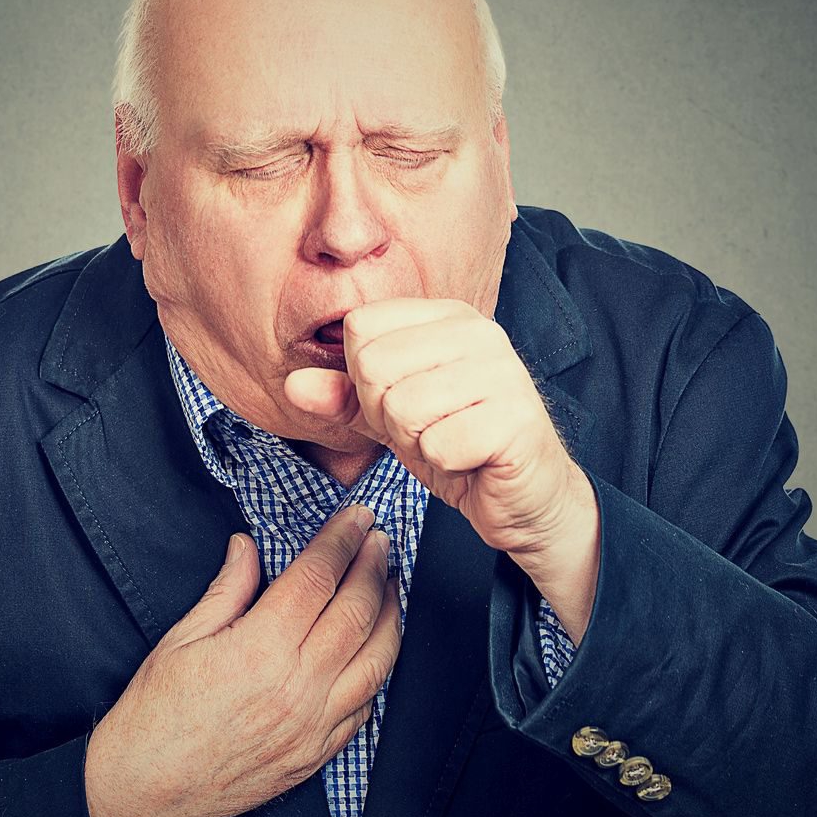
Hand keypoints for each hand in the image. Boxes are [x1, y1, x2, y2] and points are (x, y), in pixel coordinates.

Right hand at [83, 504, 401, 816]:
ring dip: (391, 615)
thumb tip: (248, 547)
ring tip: (391, 585)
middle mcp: (297, 687)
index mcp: (260, 649)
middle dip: (375, 566)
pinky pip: (367, 705)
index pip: (317, 578)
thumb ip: (226, 590)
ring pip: (378, 659)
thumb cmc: (155, 716)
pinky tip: (376, 647)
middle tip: (379, 540)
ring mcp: (314, 725)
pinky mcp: (318, 754)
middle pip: (357, 611)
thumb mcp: (181, 639)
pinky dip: (379, 669)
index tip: (356, 517)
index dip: (342, 540)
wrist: (146, 790)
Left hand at [283, 298, 598, 629]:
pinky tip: (470, 460)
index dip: (364, 381)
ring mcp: (502, 372)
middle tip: (428, 431)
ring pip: (402, 406)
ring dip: (416, 443)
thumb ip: (342, 398)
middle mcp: (479, 332)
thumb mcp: (389, 419)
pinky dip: (445, 464)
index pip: (361, 328)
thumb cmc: (459, 448)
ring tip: (449, 444)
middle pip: (374, 367)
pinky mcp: (516, 418)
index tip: (402, 403)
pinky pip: (438, 443)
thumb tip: (292, 386)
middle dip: (387, 416)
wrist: (525, 499)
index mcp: (446, 317)